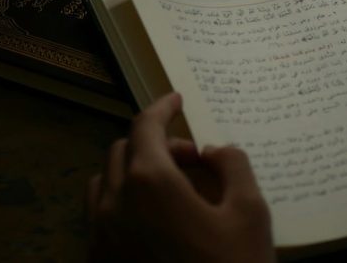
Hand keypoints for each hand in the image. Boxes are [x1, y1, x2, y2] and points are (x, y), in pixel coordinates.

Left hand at [86, 92, 274, 262]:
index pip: (146, 126)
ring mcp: (101, 234)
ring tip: (169, 184)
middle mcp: (115, 202)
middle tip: (192, 157)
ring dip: (134, 169)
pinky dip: (121, 198)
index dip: (162, 107)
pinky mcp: (98, 259)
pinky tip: (150, 217)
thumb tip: (215, 149)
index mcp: (150, 182)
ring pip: (105, 180)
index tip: (176, 99)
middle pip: (124, 149)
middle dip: (156, 142)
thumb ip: (233, 165)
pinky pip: (99, 213)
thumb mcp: (249, 212)